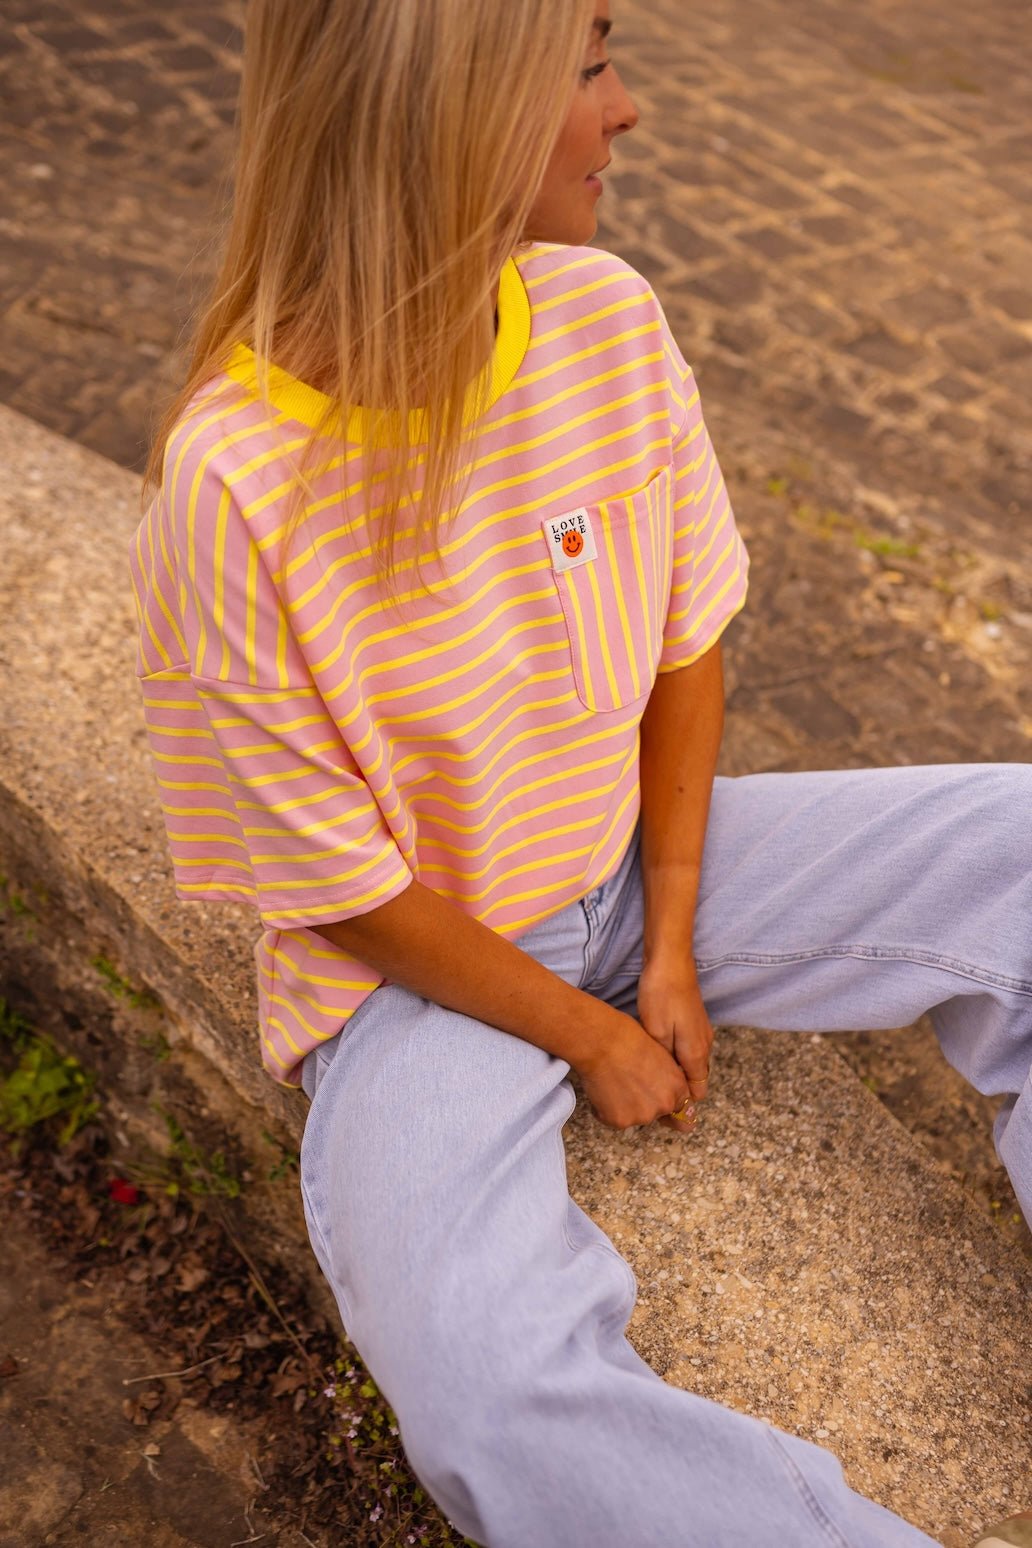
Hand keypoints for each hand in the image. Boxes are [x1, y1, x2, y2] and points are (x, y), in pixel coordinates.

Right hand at [576, 1010, 691, 1131]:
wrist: (602, 1043)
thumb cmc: (628, 1039)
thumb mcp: (660, 1055)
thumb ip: (668, 1077)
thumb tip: (661, 1087)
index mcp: (677, 1088)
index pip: (681, 1110)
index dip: (666, 1103)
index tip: (656, 1098)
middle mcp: (664, 1105)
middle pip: (656, 1114)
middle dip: (645, 1104)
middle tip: (629, 1084)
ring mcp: (642, 1116)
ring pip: (634, 1118)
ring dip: (625, 1107)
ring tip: (613, 1083)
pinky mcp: (619, 1121)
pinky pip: (614, 1120)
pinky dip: (607, 1109)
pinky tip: (603, 1089)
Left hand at [636, 958, 713, 1105]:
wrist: (671, 961)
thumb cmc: (662, 996)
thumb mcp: (657, 1034)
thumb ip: (665, 1063)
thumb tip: (668, 1088)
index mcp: (696, 1053)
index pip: (696, 1093)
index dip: (680, 1105)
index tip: (659, 1109)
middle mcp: (704, 1045)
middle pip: (694, 1080)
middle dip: (676, 1091)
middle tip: (649, 1093)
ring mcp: (701, 1032)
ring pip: (690, 1064)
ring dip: (674, 1073)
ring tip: (649, 1075)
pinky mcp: (694, 1022)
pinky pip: (687, 1049)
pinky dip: (674, 1057)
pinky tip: (656, 1052)